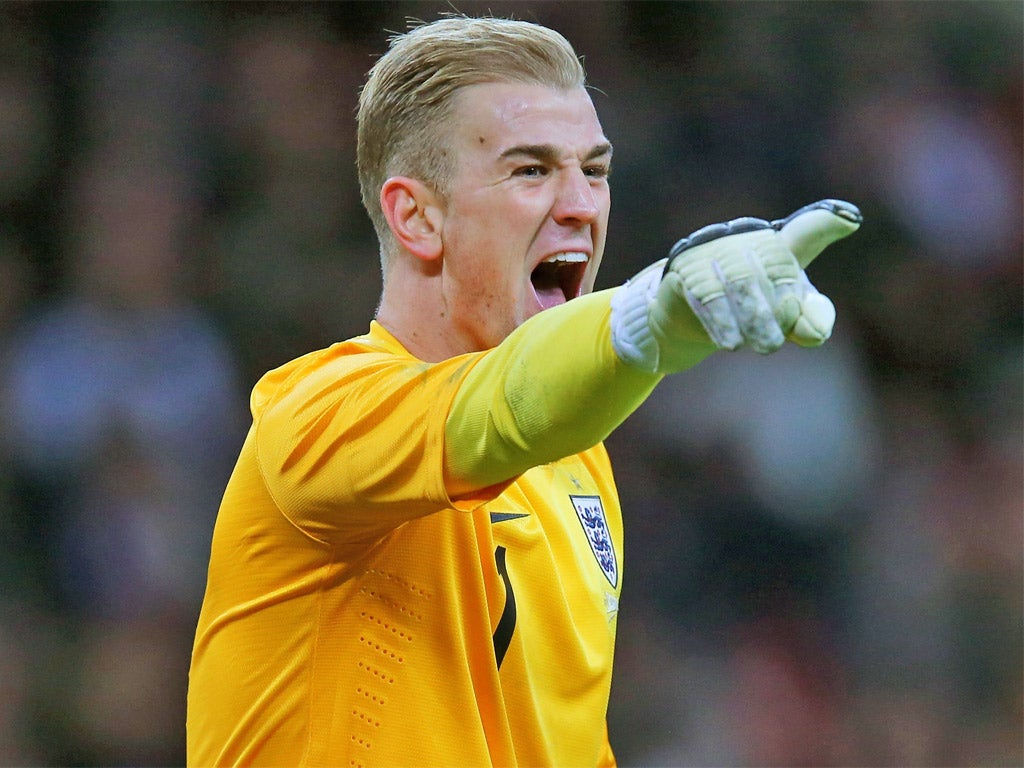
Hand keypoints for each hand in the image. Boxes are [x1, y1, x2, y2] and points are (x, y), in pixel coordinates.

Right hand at [611, 199, 861, 372]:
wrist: (685, 320)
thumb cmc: (743, 311)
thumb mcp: (783, 318)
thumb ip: (806, 322)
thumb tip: (817, 334)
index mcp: (777, 248)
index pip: (805, 231)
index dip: (825, 223)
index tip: (849, 220)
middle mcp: (746, 242)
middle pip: (772, 267)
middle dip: (780, 308)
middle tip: (776, 344)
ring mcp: (713, 253)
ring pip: (740, 281)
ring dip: (754, 317)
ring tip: (764, 347)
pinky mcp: (684, 271)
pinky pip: (705, 293)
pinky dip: (721, 321)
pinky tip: (730, 343)